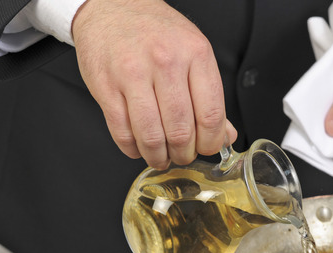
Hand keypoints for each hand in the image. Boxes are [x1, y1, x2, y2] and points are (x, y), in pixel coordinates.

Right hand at [72, 0, 236, 168]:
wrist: (112, 6)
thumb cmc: (155, 31)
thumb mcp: (193, 52)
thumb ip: (210, 96)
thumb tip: (226, 135)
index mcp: (195, 54)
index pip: (211, 114)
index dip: (211, 143)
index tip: (207, 149)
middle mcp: (166, 62)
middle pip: (181, 130)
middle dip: (184, 153)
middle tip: (182, 155)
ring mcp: (133, 74)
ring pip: (151, 135)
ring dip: (158, 156)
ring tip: (160, 157)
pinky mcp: (106, 86)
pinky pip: (121, 131)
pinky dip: (132, 148)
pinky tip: (138, 147)